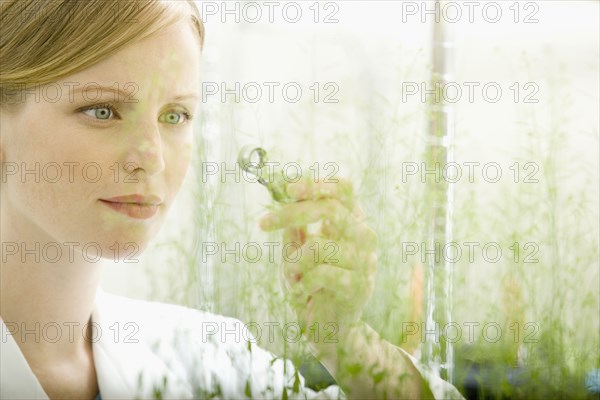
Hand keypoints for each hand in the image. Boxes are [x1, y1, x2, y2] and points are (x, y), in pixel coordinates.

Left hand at [259, 177, 376, 349]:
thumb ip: (296, 228)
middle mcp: (364, 238)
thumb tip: (288, 195)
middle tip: (263, 224)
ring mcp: (365, 262)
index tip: (287, 189)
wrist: (327, 329)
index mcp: (352, 223)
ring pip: (319, 246)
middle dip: (291, 214)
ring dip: (293, 262)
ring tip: (291, 277)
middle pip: (330, 209)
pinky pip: (320, 273)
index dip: (317, 184)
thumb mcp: (296, 252)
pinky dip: (300, 284)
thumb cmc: (310, 286)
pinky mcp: (359, 286)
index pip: (344, 189)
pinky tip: (301, 293)